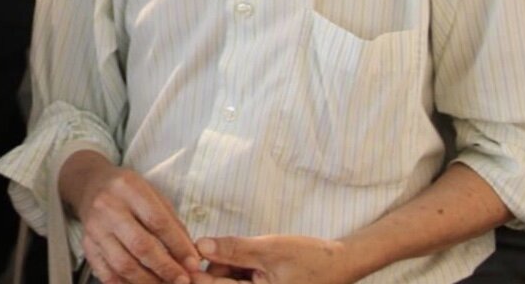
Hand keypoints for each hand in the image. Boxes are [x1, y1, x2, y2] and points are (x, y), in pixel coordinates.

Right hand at [68, 156, 210, 283]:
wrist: (90, 184)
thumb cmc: (127, 190)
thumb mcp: (152, 194)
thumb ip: (172, 223)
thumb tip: (190, 256)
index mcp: (128, 188)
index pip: (157, 221)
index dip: (178, 246)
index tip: (193, 263)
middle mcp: (108, 207)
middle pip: (140, 245)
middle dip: (166, 268)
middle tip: (183, 280)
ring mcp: (94, 228)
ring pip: (123, 264)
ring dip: (148, 281)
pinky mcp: (87, 244)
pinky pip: (106, 273)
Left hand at [196, 235, 356, 283]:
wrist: (339, 263)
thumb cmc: (309, 258)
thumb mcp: (268, 250)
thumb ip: (233, 249)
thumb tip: (200, 245)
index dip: (197, 275)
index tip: (184, 259)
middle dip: (214, 268)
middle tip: (210, 246)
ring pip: (229, 282)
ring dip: (225, 267)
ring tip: (244, 251)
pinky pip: (241, 281)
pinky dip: (237, 268)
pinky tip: (246, 255)